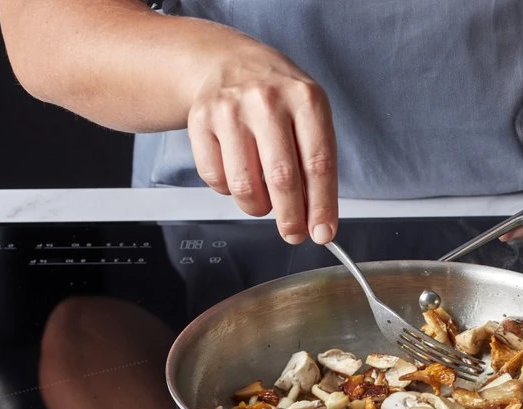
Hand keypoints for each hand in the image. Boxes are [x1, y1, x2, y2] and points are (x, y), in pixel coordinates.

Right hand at [186, 47, 337, 244]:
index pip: (318, 164)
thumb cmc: (279, 97)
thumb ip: (316, 164)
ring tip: (266, 201)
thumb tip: (317, 219)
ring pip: (244, 185)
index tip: (322, 233)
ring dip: (258, 207)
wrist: (231, 62)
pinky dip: (229, 191)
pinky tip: (239, 176)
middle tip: (294, 233)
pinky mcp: (199, 120)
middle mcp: (267, 100)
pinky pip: (215, 178)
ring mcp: (229, 109)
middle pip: (282, 179)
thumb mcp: (311, 116)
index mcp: (305, 99)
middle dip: (290, 217)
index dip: (321, 206)